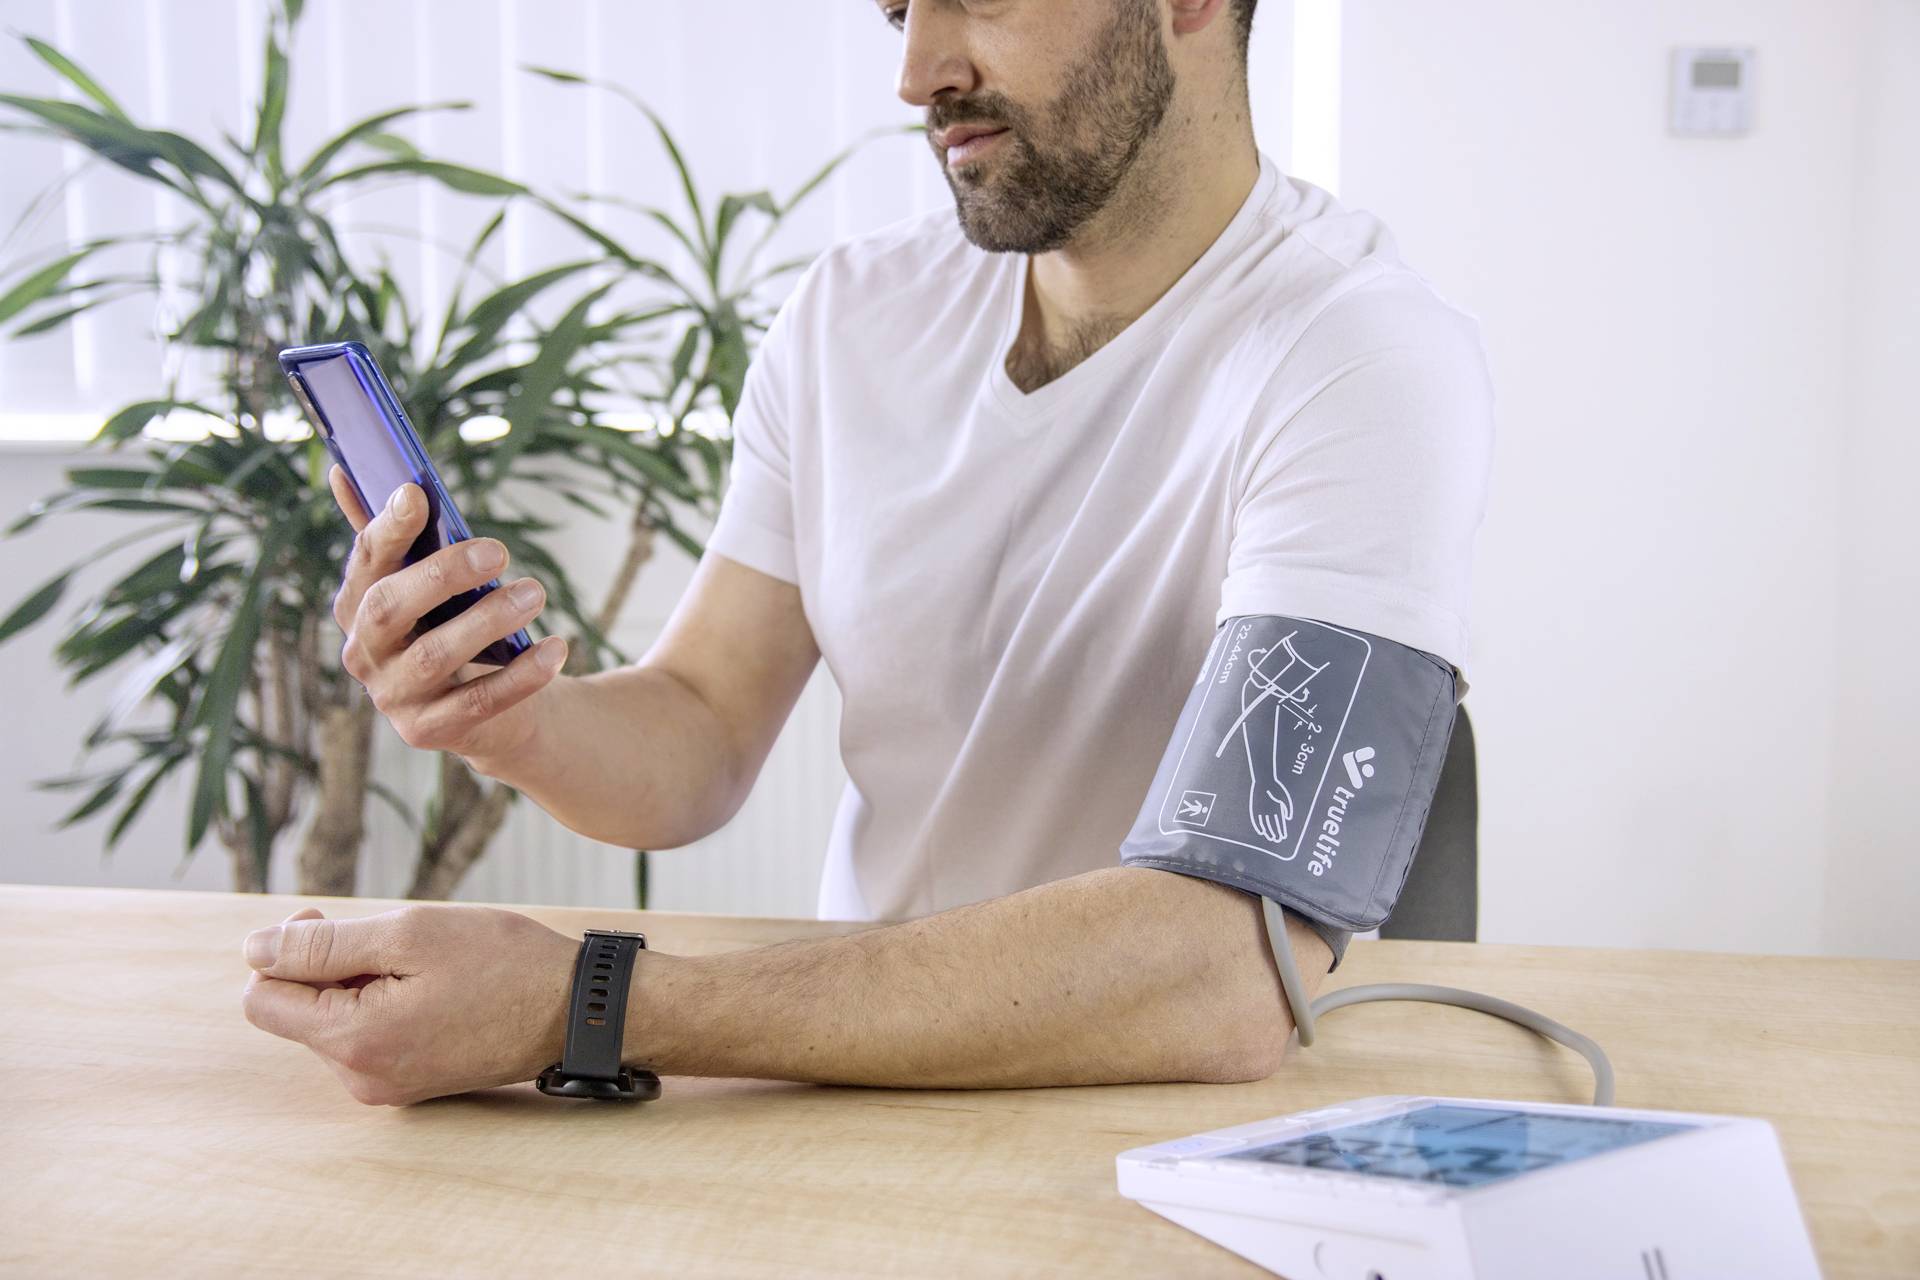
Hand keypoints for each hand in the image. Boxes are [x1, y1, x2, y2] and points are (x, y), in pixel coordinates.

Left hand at [239, 902, 579, 1105]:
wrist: (578, 1010)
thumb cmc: (503, 964)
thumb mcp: (409, 934)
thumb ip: (323, 946)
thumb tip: (254, 950)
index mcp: (353, 1042)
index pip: (263, 998)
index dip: (285, 951)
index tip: (333, 924)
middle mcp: (361, 1078)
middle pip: (296, 1012)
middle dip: (326, 968)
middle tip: (388, 937)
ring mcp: (387, 1088)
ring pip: (332, 1023)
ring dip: (359, 985)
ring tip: (422, 967)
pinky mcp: (410, 1085)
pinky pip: (367, 1038)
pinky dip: (383, 1005)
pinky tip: (432, 989)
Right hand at [330, 466, 567, 762]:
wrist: (487, 709)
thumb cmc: (454, 627)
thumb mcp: (428, 582)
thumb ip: (395, 535)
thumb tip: (347, 468)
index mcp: (357, 604)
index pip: (365, 562)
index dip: (386, 528)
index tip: (416, 493)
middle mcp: (364, 652)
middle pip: (389, 609)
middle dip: (442, 575)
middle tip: (499, 550)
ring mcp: (392, 696)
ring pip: (434, 656)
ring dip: (487, 620)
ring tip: (535, 592)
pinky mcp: (428, 731)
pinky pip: (478, 701)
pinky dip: (521, 675)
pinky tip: (556, 647)